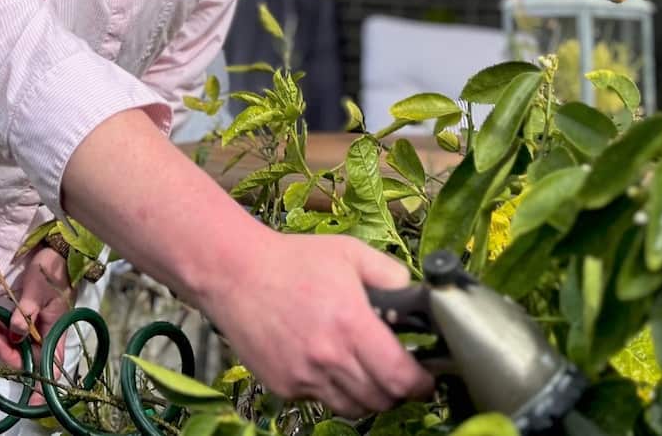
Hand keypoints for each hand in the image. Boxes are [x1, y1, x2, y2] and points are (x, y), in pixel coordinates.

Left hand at [0, 246, 76, 402]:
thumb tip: (15, 335)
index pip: (51, 368)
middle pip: (26, 359)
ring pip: (17, 346)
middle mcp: (46, 336)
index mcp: (55, 333)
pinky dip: (1, 330)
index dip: (42, 388)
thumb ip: (25, 315)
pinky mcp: (27, 319)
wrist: (53, 252)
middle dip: (7, 352)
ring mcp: (37, 328)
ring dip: (1, 340)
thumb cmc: (49, 273)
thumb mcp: (36, 293)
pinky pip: (13, 333)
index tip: (33, 405)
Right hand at [198, 231, 433, 417]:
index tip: (425, 377)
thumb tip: (415, 297)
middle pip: (381, 399)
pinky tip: (327, 363)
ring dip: (367, 394)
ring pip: (354, 408)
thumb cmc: (294, 260)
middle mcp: (329, 358)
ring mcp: (305, 376)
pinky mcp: (284, 386)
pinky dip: (333, 389)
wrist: (236, 273)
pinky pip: (322, 400)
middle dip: (397, 389)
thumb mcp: (350, 253)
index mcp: (351, 324)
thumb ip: (391, 274)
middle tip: (396, 371)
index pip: (400, 377)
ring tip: (363, 370)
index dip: (420, 383)